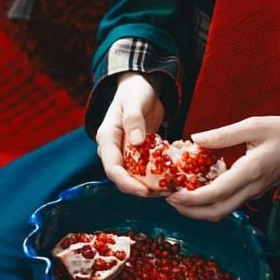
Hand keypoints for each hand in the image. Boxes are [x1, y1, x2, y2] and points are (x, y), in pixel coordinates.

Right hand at [96, 72, 164, 196]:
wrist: (140, 86)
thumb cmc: (136, 91)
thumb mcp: (135, 101)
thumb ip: (134, 120)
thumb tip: (136, 142)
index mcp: (107, 138)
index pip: (112, 168)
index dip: (127, 183)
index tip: (145, 191)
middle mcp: (112, 149)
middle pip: (122, 178)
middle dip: (141, 189)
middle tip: (164, 193)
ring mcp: (124, 153)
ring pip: (133, 177)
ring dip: (150, 186)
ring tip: (170, 189)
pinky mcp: (137, 154)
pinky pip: (144, 171)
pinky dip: (156, 177)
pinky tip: (172, 179)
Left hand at [166, 116, 279, 220]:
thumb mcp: (255, 125)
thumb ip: (223, 135)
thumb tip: (195, 139)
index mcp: (250, 172)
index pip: (215, 194)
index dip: (190, 199)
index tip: (172, 194)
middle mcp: (252, 188)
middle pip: (217, 213)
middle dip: (190, 212)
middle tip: (169, 199)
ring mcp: (255, 192)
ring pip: (223, 212)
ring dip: (199, 210)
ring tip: (180, 197)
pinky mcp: (256, 191)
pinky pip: (230, 204)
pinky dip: (211, 203)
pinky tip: (199, 190)